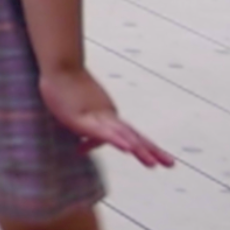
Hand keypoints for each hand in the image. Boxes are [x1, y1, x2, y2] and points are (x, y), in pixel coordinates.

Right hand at [41, 66, 173, 168]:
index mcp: (107, 116)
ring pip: (122, 136)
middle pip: (133, 136)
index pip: (128, 135)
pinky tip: (127, 149)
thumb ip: (82, 132)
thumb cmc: (64, 87)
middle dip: (152, 151)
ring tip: (153, 164)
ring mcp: (96, 116)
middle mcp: (107, 116)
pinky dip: (116, 140)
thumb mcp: (74, 116)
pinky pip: (101, 132)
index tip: (157, 161)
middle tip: (171, 164)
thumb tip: (81, 149)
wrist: (59, 64)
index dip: (143, 148)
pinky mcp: (81, 119)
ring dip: (138, 150)